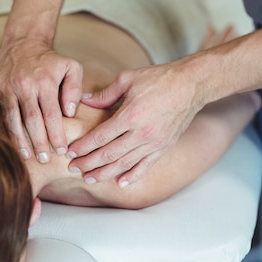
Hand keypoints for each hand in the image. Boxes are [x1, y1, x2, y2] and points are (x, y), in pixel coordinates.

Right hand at [0, 37, 82, 161]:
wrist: (22, 42)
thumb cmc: (51, 60)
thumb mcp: (71, 67)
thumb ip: (74, 89)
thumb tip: (70, 113)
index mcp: (44, 82)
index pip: (52, 114)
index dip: (56, 135)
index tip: (62, 150)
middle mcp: (24, 85)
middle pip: (31, 121)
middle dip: (39, 142)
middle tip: (45, 159)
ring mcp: (6, 87)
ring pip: (12, 119)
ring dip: (19, 140)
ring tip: (27, 156)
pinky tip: (3, 141)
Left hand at [67, 62, 203, 185]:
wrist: (191, 85)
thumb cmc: (159, 79)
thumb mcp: (128, 79)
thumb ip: (105, 94)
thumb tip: (85, 100)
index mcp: (130, 115)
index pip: (100, 137)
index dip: (83, 146)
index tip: (70, 152)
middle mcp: (142, 133)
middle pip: (109, 155)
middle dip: (88, 163)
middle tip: (73, 168)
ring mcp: (154, 143)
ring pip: (124, 164)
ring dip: (105, 173)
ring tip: (89, 178)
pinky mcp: (164, 147)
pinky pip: (145, 166)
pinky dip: (132, 176)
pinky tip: (120, 182)